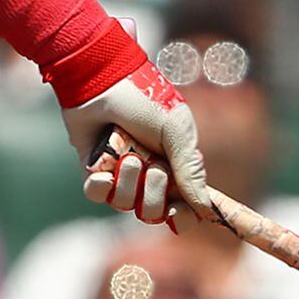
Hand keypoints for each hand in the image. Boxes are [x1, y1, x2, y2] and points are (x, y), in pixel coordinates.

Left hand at [62, 62, 204, 227]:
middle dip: (153, 190)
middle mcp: (148, 177)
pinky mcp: (93, 171)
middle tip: (152, 165)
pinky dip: (100, 184)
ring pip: (124, 204)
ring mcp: (119, 176)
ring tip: (125, 153)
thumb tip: (206, 209)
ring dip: (126, 179)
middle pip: (153, 212)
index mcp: (175, 168)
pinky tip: (101, 167)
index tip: (177, 213)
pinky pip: (97, 195)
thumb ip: (190, 170)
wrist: (103, 81)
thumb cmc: (145, 101)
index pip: (182, 209)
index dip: (181, 216)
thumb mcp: (177, 131)